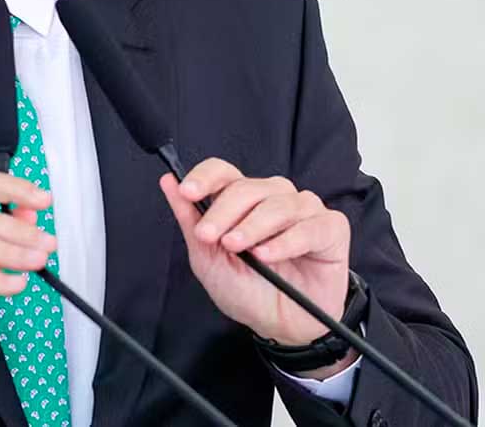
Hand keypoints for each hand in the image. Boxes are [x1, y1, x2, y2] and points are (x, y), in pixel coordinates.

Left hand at [160, 158, 351, 350]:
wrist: (281, 326)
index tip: (188, 192)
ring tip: (239, 248)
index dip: (204, 177)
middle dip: (223, 212)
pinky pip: (309, 226)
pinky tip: (267, 255)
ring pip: (278, 203)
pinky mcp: (331, 228)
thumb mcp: (208, 258)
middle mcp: (273, 197)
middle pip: (246, 187)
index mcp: (242, 200)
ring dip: (253, 226)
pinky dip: (286, 241)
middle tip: (210, 237)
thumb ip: (189, 219)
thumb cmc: (247, 290)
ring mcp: (303, 210)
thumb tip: (168, 182)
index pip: (223, 172)